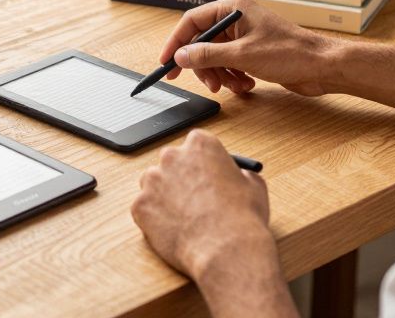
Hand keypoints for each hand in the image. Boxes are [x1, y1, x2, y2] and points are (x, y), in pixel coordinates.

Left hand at [131, 130, 273, 279]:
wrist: (226, 249)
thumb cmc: (242, 218)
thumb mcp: (254, 185)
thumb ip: (240, 174)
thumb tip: (237, 176)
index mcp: (201, 144)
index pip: (196, 143)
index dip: (203, 162)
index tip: (206, 174)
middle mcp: (173, 156)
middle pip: (172, 161)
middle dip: (180, 177)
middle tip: (193, 198)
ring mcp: (153, 181)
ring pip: (154, 185)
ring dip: (165, 197)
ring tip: (185, 219)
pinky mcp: (140, 206)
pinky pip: (145, 209)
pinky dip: (155, 219)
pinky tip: (175, 231)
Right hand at [160, 0, 345, 96]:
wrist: (322, 67)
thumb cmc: (290, 53)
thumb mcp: (242, 55)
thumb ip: (207, 55)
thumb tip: (181, 55)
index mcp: (233, 7)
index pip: (192, 21)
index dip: (176, 42)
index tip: (166, 63)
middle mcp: (237, 18)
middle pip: (202, 42)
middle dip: (203, 66)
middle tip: (208, 84)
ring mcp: (245, 34)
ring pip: (215, 57)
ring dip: (220, 75)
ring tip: (234, 86)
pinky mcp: (252, 51)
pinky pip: (230, 64)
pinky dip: (233, 77)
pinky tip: (246, 85)